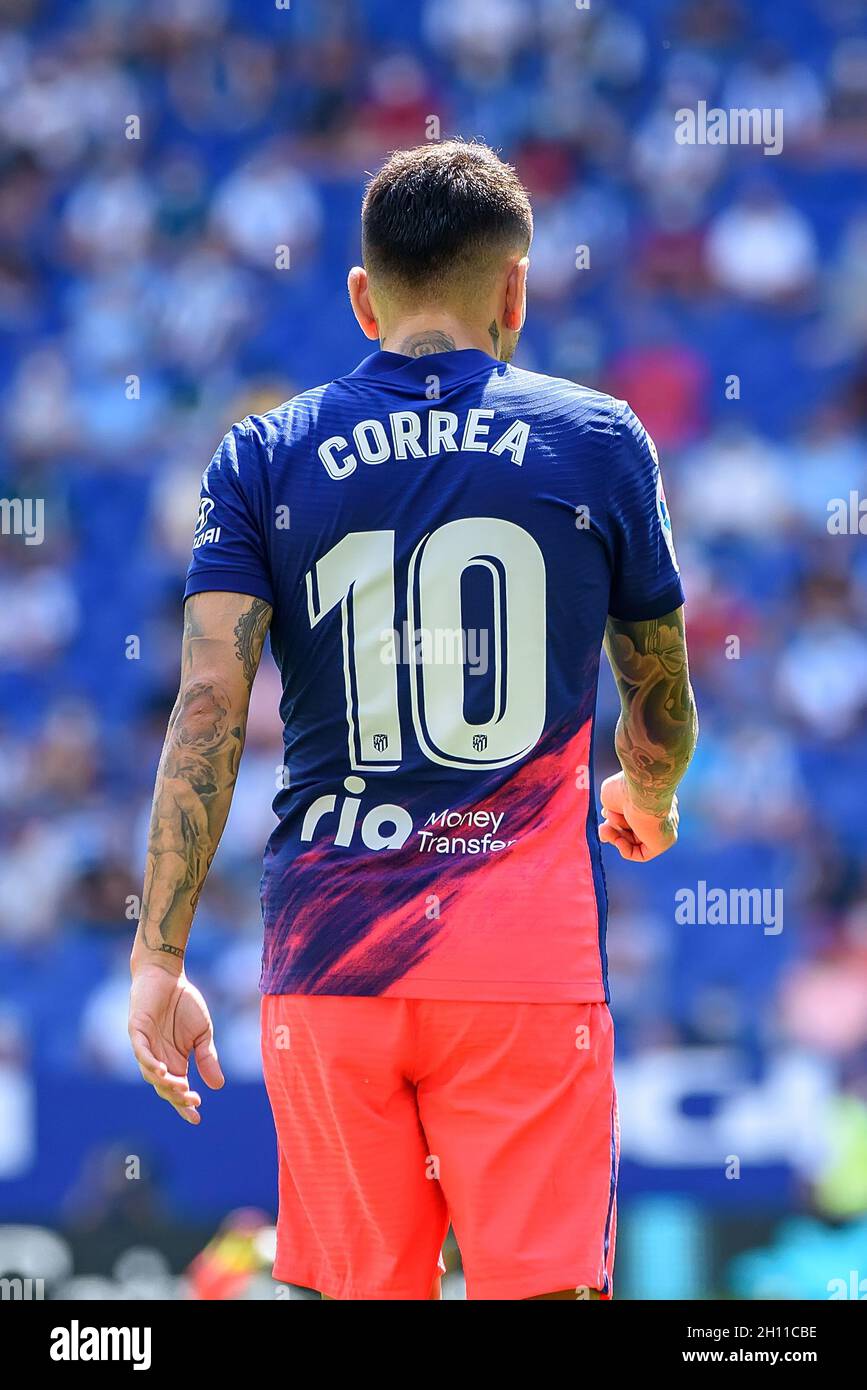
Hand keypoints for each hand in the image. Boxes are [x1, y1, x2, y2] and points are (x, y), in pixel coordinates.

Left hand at [128, 961, 223, 1123]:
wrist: (168, 975)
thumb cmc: (184, 1002)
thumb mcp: (203, 1033)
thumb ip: (208, 1057)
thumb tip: (218, 1085)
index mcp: (174, 1061)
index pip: (176, 1089)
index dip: (184, 1105)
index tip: (196, 1118)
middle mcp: (158, 1058)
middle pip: (163, 1087)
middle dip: (177, 1096)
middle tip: (193, 1099)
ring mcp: (145, 1046)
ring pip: (151, 1073)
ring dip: (165, 1083)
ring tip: (181, 1087)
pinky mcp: (136, 1031)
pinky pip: (141, 1052)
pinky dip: (149, 1063)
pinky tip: (161, 1070)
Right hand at [599, 771, 677, 861]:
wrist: (641, 789)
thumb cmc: (626, 787)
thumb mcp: (611, 797)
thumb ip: (609, 812)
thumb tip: (605, 829)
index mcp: (650, 800)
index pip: (632, 815)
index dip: (615, 817)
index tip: (605, 813)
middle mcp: (658, 814)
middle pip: (632, 829)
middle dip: (613, 829)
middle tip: (602, 826)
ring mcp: (661, 829)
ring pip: (634, 841)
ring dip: (615, 837)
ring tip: (604, 829)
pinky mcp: (661, 842)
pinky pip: (642, 854)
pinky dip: (626, 851)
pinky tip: (618, 841)